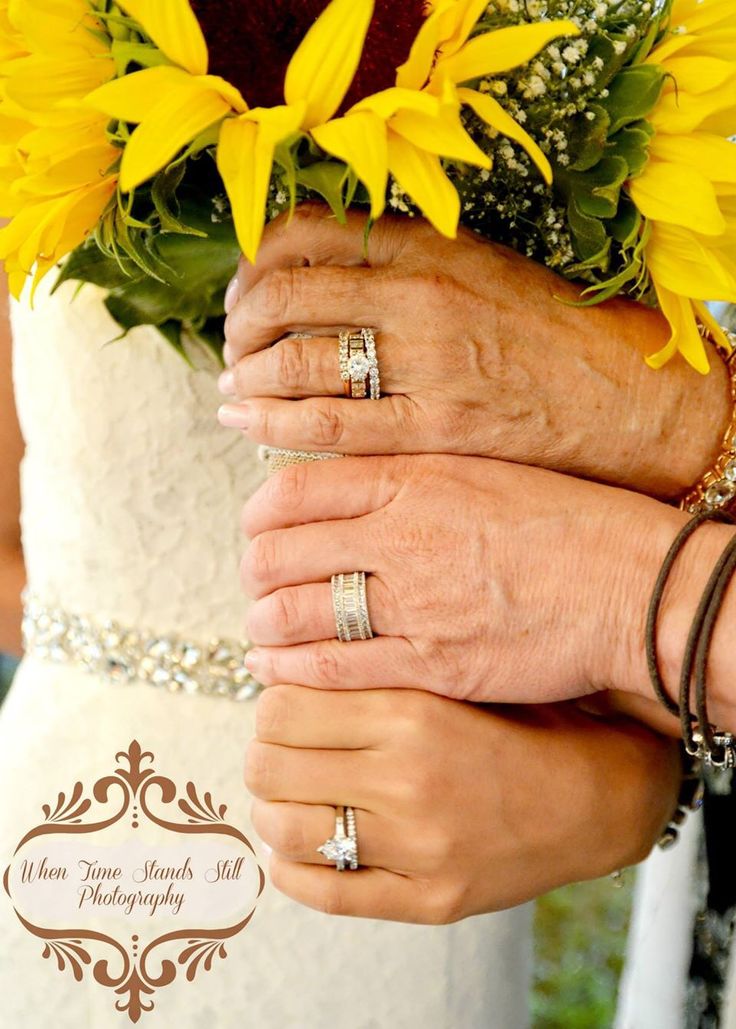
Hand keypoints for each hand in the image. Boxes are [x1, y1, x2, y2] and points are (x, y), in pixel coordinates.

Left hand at [220, 204, 729, 498]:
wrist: (617, 395)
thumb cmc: (544, 331)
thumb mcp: (476, 265)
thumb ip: (402, 259)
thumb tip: (314, 262)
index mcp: (428, 246)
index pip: (305, 233)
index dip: (253, 265)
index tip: (243, 293)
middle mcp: (420, 296)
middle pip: (285, 297)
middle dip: (239, 326)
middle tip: (231, 349)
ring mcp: (425, 365)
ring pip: (296, 363)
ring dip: (247, 378)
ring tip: (234, 392)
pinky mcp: (432, 430)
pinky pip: (328, 426)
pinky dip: (272, 423)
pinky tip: (248, 423)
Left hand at [240, 453, 684, 705]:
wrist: (625, 583)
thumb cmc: (560, 522)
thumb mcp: (476, 470)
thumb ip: (403, 479)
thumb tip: (337, 491)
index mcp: (410, 479)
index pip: (292, 490)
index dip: (259, 515)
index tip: (258, 529)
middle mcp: (400, 536)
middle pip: (279, 553)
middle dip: (255, 572)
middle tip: (257, 583)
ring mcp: (412, 604)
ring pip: (295, 614)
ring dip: (264, 624)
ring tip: (261, 629)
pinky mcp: (430, 665)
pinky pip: (332, 670)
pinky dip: (290, 670)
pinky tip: (275, 670)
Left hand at [246, 685, 680, 922]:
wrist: (598, 796)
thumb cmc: (523, 725)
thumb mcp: (452, 678)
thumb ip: (377, 677)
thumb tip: (283, 680)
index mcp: (413, 712)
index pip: (281, 708)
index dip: (273, 706)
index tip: (289, 710)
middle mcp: (409, 780)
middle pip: (269, 766)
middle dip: (267, 755)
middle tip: (287, 753)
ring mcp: (418, 848)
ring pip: (284, 829)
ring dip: (275, 811)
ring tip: (295, 799)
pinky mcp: (430, 900)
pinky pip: (324, 892)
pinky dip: (291, 870)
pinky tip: (300, 849)